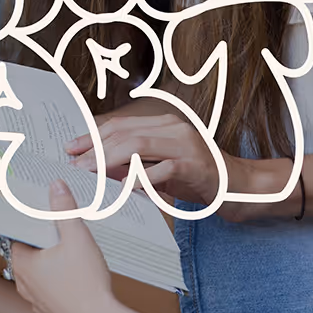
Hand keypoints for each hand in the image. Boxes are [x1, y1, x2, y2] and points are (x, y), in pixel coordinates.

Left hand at [10, 181, 124, 312]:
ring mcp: (38, 305)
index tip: (36, 214)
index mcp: (23, 265)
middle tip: (55, 229)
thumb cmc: (86, 284)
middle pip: (27, 256)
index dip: (27, 224)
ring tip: (67, 253)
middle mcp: (25, 287)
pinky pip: (51, 296)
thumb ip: (64, 210)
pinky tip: (74, 281)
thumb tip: (56, 186)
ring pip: (38, 278)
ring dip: (49, 267)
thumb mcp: (77, 237)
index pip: (16, 237)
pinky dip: (59, 287)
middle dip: (40, 243)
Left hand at [66, 113, 226, 206]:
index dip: (92, 135)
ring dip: (110, 160)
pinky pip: (164, 169)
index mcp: (164, 124)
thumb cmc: (200, 179)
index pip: (120, 125)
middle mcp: (174, 128)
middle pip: (125, 133)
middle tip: (74, 164)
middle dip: (95, 148)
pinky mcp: (198, 165)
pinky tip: (126, 189)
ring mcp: (187, 144)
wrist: (243, 188)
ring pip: (139, 145)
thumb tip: (100, 168)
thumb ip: (135, 165)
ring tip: (91, 173)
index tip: (70, 148)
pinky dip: (142, 179)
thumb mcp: (162, 170)